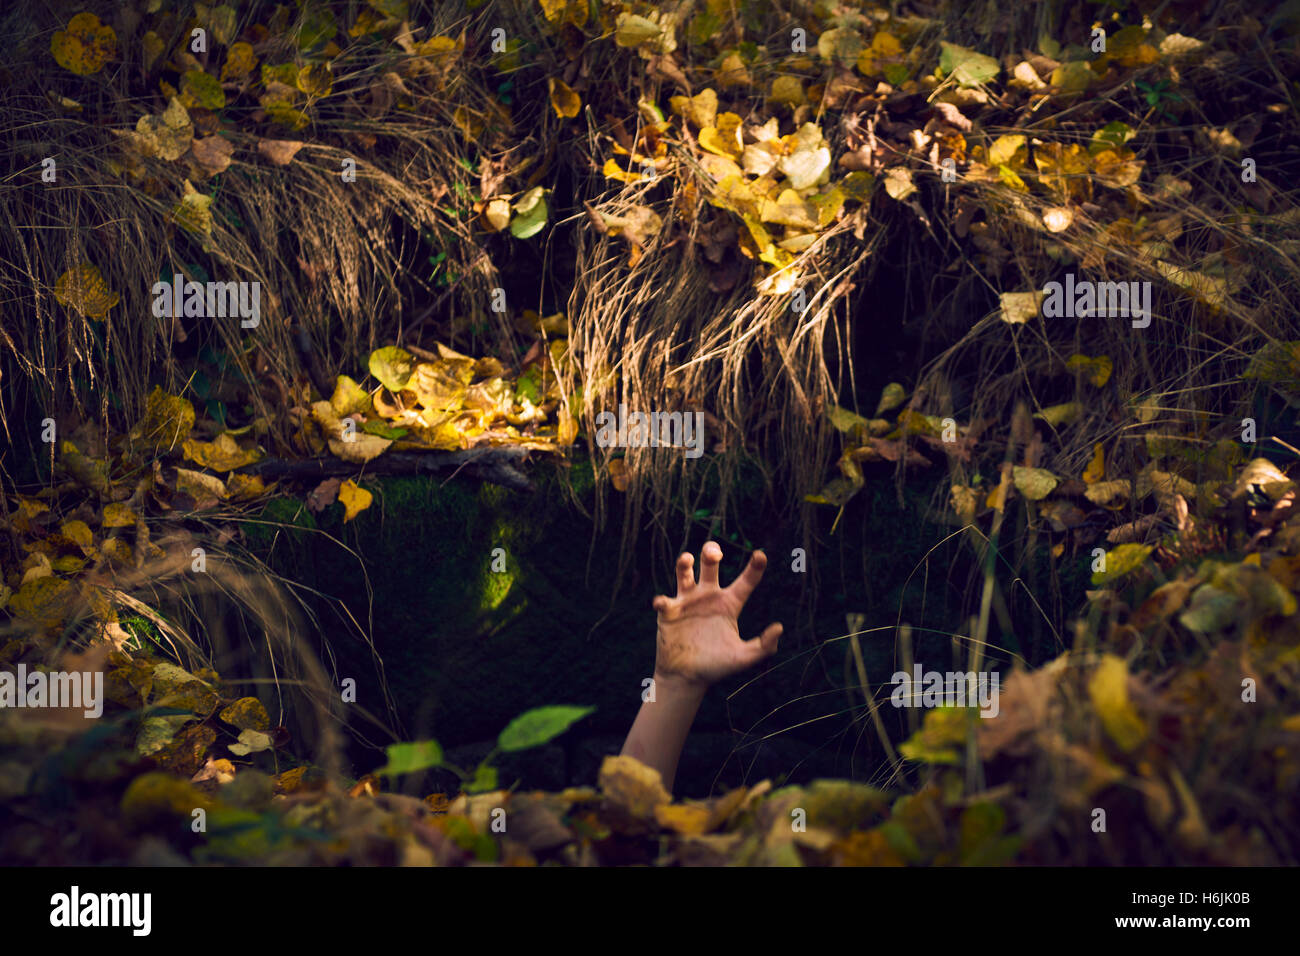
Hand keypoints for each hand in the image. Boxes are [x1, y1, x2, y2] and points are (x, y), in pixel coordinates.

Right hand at [651, 541, 782, 688]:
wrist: (687, 678)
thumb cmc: (717, 666)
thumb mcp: (744, 657)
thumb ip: (764, 646)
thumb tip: (779, 627)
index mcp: (729, 604)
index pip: (745, 582)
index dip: (754, 568)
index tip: (760, 555)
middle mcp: (708, 597)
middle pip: (710, 565)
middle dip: (711, 553)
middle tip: (714, 553)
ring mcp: (687, 602)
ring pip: (684, 573)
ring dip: (684, 563)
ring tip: (687, 559)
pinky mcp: (668, 612)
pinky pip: (664, 601)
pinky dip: (662, 600)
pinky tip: (662, 603)